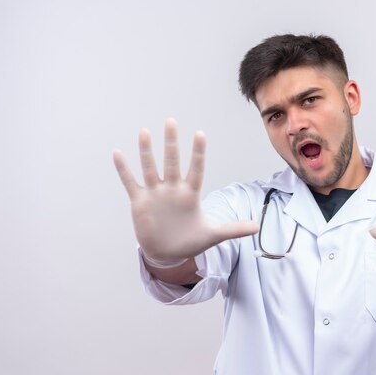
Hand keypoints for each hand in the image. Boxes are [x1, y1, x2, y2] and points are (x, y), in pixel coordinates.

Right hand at [113, 118, 258, 263]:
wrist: (167, 253)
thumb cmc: (190, 241)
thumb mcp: (212, 236)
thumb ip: (233, 229)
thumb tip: (257, 227)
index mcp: (190, 194)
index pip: (196, 169)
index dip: (198, 153)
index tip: (200, 134)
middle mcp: (172, 189)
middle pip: (172, 162)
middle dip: (171, 144)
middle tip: (171, 121)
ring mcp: (156, 194)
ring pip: (150, 168)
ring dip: (146, 151)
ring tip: (144, 131)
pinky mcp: (140, 201)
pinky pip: (130, 182)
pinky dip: (124, 170)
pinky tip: (118, 153)